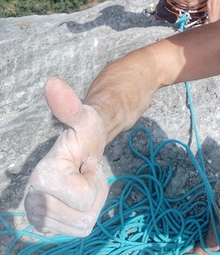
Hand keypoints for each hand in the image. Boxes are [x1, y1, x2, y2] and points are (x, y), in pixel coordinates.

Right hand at [24, 78, 108, 236]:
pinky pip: (80, 231)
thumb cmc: (85, 132)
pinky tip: (77, 195)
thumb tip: (52, 82)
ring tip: (80, 181)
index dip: (93, 179)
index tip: (84, 162)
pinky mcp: (46, 228)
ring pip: (83, 224)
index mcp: (41, 177)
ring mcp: (39, 218)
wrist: (81, 147)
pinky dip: (85, 213)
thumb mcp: (84, 118)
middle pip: (84, 214)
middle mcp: (33, 202)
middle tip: (83, 171)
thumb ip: (68, 105)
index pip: (85, 200)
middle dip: (92, 191)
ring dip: (90, 202)